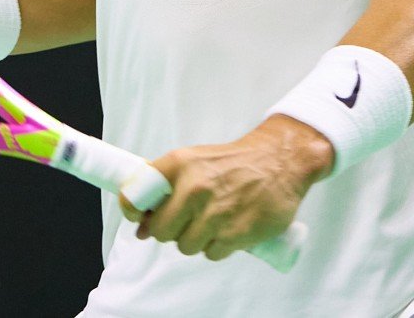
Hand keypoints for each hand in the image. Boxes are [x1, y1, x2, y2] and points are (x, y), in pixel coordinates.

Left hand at [118, 115, 333, 261]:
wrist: (280, 161)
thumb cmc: (233, 163)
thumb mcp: (194, 160)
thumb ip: (166, 184)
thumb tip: (139, 221)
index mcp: (179, 164)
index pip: (137, 193)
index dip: (134, 211)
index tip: (139, 218)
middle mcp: (194, 187)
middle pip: (161, 231)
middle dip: (170, 231)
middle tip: (185, 223)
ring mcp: (215, 212)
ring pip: (185, 246)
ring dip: (195, 241)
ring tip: (211, 224)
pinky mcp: (236, 233)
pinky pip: (211, 254)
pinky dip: (217, 248)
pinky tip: (227, 231)